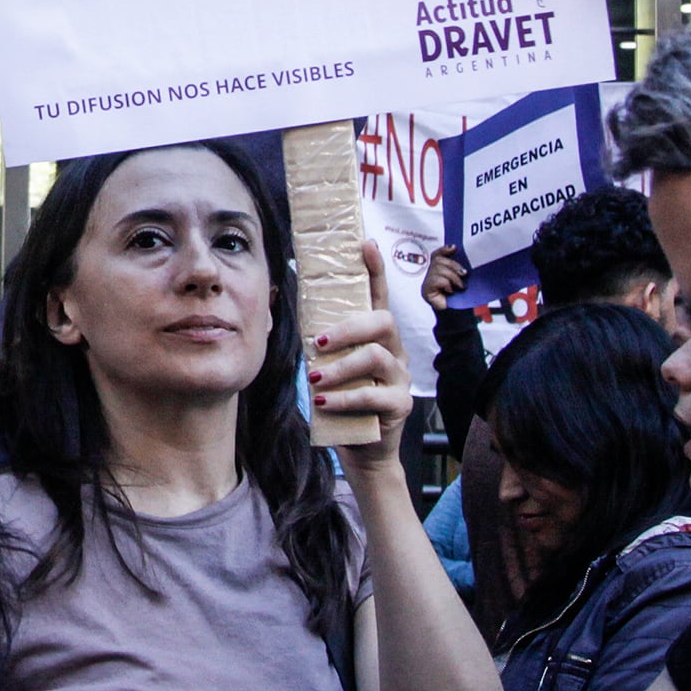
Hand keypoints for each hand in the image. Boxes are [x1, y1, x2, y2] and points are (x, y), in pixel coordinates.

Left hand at [314, 238, 415, 463]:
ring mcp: (400, 377)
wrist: (362, 447)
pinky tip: (323, 402)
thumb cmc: (343, 399)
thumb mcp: (331, 366)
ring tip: (315, 379)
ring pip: (375, 357)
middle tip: (319, 341)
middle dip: (349, 327)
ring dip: (340, 367)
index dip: (375, 269)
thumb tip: (290, 315)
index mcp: (377, 336)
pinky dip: (344, 399)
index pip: (378, 296)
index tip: (365, 244)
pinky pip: (374, 396)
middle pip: (382, 321)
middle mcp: (394, 350)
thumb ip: (322, 343)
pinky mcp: (400, 404)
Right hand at [422, 244, 467, 310]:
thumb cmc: (460, 299)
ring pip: (438, 269)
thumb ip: (459, 269)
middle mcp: (430, 275)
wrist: (457, 316)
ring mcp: (427, 282)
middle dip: (453, 265)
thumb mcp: (461, 279)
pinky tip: (450, 291)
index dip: (443, 250)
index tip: (454, 248)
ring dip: (453, 277)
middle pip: (438, 261)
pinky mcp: (426, 290)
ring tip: (460, 286)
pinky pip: (436, 280)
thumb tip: (465, 257)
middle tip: (464, 274)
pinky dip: (446, 284)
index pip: (436, 255)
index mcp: (438, 270)